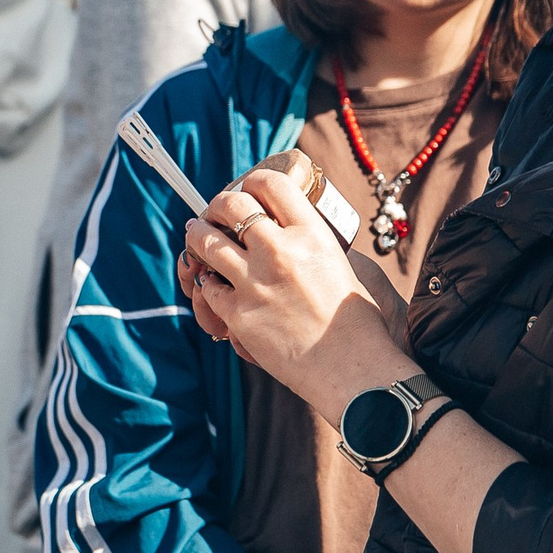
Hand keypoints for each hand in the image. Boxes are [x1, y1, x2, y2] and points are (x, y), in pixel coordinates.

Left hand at [183, 169, 401, 392]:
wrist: (353, 370)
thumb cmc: (355, 322)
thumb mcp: (341, 265)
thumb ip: (311, 242)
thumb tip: (286, 225)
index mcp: (312, 235)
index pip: (271, 184)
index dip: (251, 182)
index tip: (245, 189)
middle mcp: (281, 252)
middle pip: (230, 205)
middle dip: (216, 205)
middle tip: (214, 213)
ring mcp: (256, 283)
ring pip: (206, 242)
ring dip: (197, 236)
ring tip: (197, 236)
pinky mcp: (240, 315)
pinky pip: (207, 287)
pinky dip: (208, 284)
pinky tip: (214, 285)